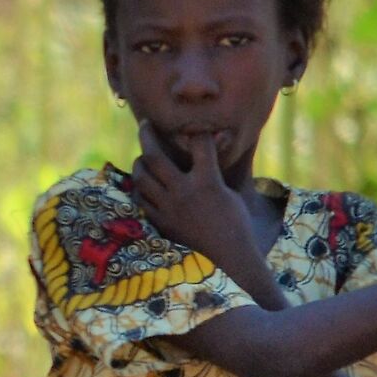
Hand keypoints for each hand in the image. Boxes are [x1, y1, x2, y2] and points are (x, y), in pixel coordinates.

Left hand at [129, 123, 256, 269]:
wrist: (229, 254)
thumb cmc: (236, 221)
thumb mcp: (229, 190)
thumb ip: (215, 169)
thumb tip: (214, 146)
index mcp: (208, 180)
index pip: (198, 142)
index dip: (195, 129)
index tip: (189, 123)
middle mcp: (185, 191)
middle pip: (155, 156)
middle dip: (147, 135)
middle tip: (144, 124)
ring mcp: (170, 208)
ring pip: (142, 177)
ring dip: (139, 163)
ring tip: (142, 157)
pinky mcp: (163, 222)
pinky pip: (142, 200)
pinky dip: (139, 189)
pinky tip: (143, 184)